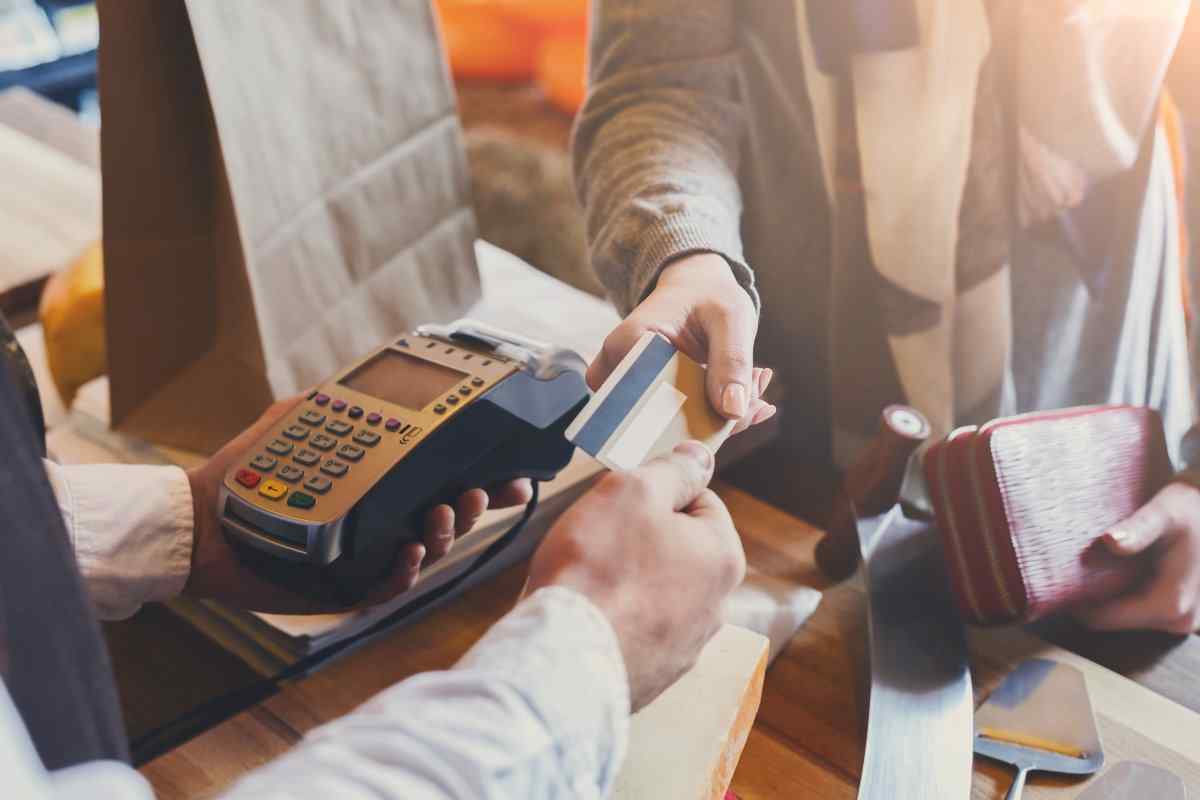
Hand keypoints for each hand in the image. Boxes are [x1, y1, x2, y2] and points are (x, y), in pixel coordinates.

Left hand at [185, 396, 533, 612]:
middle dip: (475, 505)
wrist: (200, 520)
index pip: (443, 478)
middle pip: (450, 515)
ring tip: (441, 515)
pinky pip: (390, 585)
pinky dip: (407, 570)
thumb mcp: (298, 419)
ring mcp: (368, 553)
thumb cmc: (248, 470)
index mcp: (381, 482)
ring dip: (446, 533)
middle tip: (480, 492)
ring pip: (429, 550)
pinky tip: (408, 551)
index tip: (514, 471)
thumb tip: (375, 376)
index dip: (484, 477)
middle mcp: (382, 519)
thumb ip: (337, 400)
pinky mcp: (347, 586)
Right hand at [525, 441, 745, 709]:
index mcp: (723, 557)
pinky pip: (637, 633)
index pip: (702, 502)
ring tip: (589, 582)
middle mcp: (717, 606)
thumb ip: (673, 470)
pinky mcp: (655, 676)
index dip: (658, 493)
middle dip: (642, 540)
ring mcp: (686, 647)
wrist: (563, 658)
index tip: (623, 502)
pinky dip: (616, 621)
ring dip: (628, 582)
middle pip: (680, 550)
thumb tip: (701, 456)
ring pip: (657, 592)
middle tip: (599, 540)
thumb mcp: (632, 492)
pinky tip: (589, 617)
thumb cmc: (597, 568)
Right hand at [589, 253, 774, 435]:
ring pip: (676, 427)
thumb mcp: (729, 317)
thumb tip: (733, 411)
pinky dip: (719, 415)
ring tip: (757, 387)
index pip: (651, 401)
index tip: (742, 412)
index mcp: (628, 345)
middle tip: (760, 405)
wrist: (697, 289)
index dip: (696, 419)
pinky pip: (684, 421)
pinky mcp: (651, 400)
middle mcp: (620, 372)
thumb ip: (732, 360)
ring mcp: (632, 389)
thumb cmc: (709, 295)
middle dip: (716, 422)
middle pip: (662, 421)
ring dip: (722, 419)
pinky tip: (750, 394)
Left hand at [1075, 482, 1199, 634]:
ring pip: (1124, 617)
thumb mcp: (1163, 513)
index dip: (1075, 601)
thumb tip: (1110, 541)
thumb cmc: (1189, 507)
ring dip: (1107, 594)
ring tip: (1096, 564)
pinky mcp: (1178, 614)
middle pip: (1112, 621)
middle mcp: (1179, 622)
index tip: (1056, 577)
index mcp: (1171, 604)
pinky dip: (1122, 593)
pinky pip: (1137, 611)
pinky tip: (1116, 568)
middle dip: (1092, 597)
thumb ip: (1137, 530)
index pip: (1102, 619)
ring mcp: (1181, 621)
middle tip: (1073, 567)